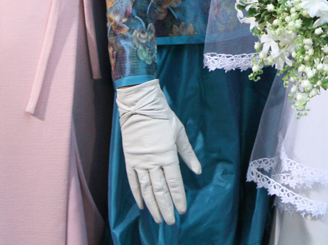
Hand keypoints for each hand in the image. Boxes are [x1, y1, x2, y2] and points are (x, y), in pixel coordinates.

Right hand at [115, 80, 201, 223]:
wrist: (140, 106)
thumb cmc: (163, 117)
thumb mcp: (180, 133)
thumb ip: (188, 154)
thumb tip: (198, 170)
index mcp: (167, 155)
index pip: (174, 183)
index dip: (178, 198)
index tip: (182, 210)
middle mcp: (152, 162)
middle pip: (160, 190)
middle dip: (166, 207)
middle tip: (170, 222)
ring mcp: (139, 162)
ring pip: (146, 189)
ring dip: (153, 205)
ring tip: (158, 218)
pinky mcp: (129, 160)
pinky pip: (133, 181)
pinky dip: (137, 194)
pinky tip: (142, 205)